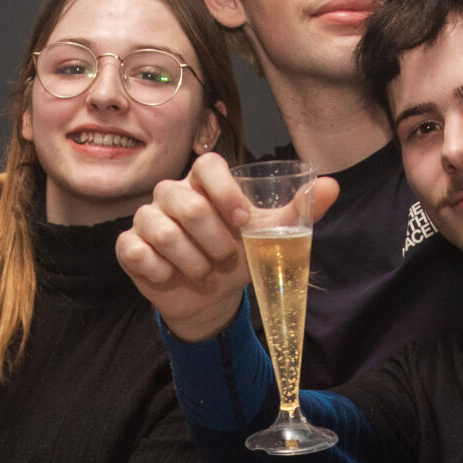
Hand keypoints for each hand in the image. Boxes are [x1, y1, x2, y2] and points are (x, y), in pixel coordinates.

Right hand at [116, 156, 338, 342]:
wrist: (210, 298)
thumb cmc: (237, 257)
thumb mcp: (267, 236)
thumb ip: (296, 211)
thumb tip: (333, 185)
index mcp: (204, 183)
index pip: (207, 164)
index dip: (223, 190)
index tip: (242, 220)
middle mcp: (172, 193)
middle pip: (186, 203)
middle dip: (212, 240)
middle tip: (225, 259)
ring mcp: (147, 218)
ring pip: (162, 230)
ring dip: (191, 261)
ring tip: (205, 274)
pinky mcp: (129, 247)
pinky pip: (137, 252)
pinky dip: (161, 270)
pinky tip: (172, 277)